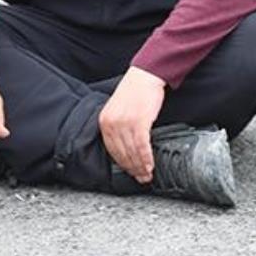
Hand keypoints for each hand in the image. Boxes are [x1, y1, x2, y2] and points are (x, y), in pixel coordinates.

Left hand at [99, 66, 165, 183]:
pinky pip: (142, 146)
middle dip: (132, 169)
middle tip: (140, 178)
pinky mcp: (139, 121)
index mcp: (104, 121)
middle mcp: (112, 123)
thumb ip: (118, 127)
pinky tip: (150, 165)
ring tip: (147, 175)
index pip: (111, 149)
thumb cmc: (134, 92)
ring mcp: (125, 123)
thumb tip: (125, 148)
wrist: (145, 76)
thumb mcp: (118, 109)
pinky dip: (147, 158)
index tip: (129, 172)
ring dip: (141, 166)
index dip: (122, 164)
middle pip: (122, 153)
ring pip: (132, 152)